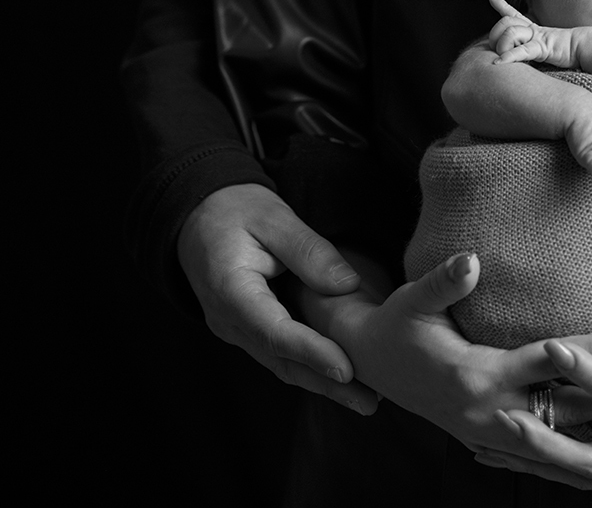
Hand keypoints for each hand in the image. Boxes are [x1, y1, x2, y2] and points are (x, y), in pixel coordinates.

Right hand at [176, 183, 377, 412]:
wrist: (200, 216)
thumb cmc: (238, 211)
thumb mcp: (274, 217)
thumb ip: (308, 250)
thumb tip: (347, 285)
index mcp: (230, 290)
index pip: (274, 331)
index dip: (311, 352)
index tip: (347, 369)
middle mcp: (229, 320)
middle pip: (281, 360)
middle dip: (325, 384)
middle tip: (369, 402)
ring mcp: (236, 329)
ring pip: (281, 364)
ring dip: (322, 384)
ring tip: (365, 399)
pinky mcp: (249, 329)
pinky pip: (280, 354)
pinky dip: (311, 368)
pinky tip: (343, 379)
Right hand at [302, 251, 591, 453]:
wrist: (370, 368)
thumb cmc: (396, 328)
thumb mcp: (412, 302)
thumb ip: (443, 283)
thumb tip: (472, 260)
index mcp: (478, 375)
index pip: (555, 360)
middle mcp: (493, 412)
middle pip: (575, 405)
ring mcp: (495, 433)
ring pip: (568, 441)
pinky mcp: (496, 441)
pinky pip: (550, 457)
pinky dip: (585, 455)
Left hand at [488, 0, 575, 66]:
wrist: (586, 48)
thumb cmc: (570, 50)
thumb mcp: (548, 44)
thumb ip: (536, 45)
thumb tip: (531, 50)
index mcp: (534, 29)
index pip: (514, 14)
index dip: (502, 5)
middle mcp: (533, 30)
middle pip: (506, 22)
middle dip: (494, 34)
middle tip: (494, 46)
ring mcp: (537, 38)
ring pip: (511, 34)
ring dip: (501, 48)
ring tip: (500, 61)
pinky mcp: (542, 48)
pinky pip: (522, 51)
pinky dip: (508, 58)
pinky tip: (498, 64)